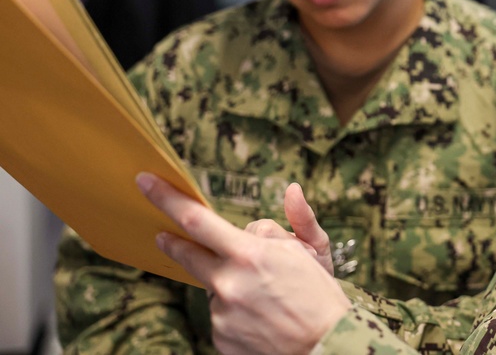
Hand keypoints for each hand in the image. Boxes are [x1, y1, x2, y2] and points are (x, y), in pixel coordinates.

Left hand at [137, 173, 350, 354]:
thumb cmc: (322, 297)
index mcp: (249, 254)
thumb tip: (292, 190)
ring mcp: (221, 313)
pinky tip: (259, 316)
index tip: (145, 182)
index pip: (197, 220)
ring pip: (215, 286)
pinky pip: (221, 314)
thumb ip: (299, 217)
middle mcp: (228, 283)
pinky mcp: (220, 337)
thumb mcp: (315, 249)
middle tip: (164, 236)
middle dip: (175, 243)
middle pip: (189, 254)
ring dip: (229, 283)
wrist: (326, 347)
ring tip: (264, 297)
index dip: (167, 199)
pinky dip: (235, 310)